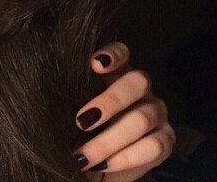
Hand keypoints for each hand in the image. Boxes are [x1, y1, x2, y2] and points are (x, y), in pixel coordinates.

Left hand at [71, 41, 175, 180]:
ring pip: (142, 118)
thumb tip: (51, 92)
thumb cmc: (77, 131)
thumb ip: (71, 96)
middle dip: (109, 102)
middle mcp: (140, 88)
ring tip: (83, 156)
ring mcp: (156, 112)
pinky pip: (154, 146)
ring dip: (109, 140)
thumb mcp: (71, 111)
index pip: (122, 52)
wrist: (94, 165)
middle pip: (136, 82)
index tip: (94, 64)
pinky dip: (126, 157)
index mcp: (116, 72)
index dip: (113, 54)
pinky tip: (104, 164)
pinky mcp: (165, 139)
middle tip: (81, 121)